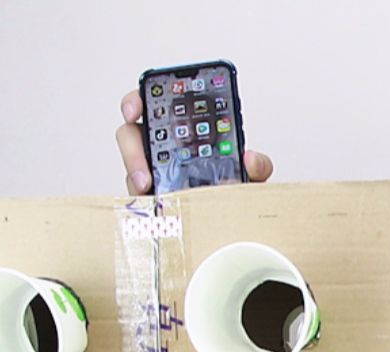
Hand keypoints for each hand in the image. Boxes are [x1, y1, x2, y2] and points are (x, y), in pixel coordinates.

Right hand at [116, 90, 274, 195]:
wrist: (237, 213)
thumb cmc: (237, 184)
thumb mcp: (252, 172)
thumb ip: (258, 164)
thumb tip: (250, 159)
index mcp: (185, 128)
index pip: (154, 105)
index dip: (138, 101)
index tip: (135, 109)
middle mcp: (164, 145)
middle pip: (132, 134)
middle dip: (131, 146)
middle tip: (143, 160)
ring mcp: (154, 170)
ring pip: (131, 165)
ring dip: (136, 173)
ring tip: (147, 185)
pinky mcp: (151, 195)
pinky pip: (139, 194)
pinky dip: (146, 198)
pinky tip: (155, 201)